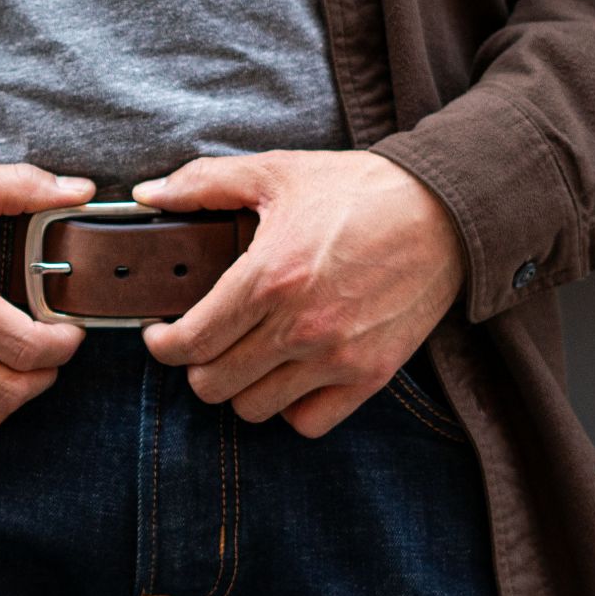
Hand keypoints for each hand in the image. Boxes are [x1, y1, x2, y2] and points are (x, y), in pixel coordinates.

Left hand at [130, 150, 465, 437]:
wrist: (446, 211)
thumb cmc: (358, 191)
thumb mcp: (277, 172)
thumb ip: (204, 183)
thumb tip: (148, 194)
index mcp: (268, 277)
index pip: (189, 342)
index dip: (162, 345)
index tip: (161, 334)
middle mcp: (299, 326)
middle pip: (212, 385)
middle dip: (196, 365)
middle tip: (203, 342)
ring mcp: (337, 357)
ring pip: (253, 409)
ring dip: (239, 387)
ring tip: (245, 357)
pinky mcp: (371, 376)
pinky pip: (308, 423)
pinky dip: (289, 407)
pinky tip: (288, 375)